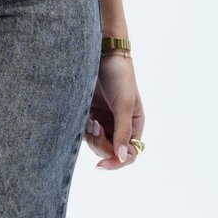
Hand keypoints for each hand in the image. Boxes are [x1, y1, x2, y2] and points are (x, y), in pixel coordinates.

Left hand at [85, 52, 142, 168]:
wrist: (102, 54)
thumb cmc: (119, 77)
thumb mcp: (124, 104)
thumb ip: (123, 131)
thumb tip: (123, 157)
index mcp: (134, 125)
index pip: (130, 154)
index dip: (118, 162)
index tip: (102, 164)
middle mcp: (119, 126)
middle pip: (110, 152)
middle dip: (101, 145)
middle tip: (95, 128)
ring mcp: (104, 121)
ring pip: (96, 144)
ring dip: (91, 138)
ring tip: (90, 120)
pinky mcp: (90, 115)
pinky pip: (85, 133)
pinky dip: (83, 130)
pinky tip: (86, 117)